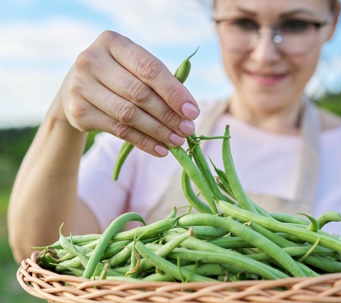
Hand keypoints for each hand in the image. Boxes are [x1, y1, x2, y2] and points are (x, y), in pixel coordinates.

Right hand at [58, 31, 198, 156]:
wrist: (74, 90)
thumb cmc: (117, 76)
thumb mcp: (134, 69)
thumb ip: (160, 83)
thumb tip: (189, 111)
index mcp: (112, 42)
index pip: (149, 68)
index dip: (174, 92)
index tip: (192, 112)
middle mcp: (92, 60)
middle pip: (139, 93)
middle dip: (168, 115)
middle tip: (187, 130)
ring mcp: (80, 86)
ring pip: (129, 115)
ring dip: (158, 131)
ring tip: (177, 141)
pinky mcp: (78, 111)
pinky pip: (118, 131)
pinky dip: (143, 142)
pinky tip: (161, 149)